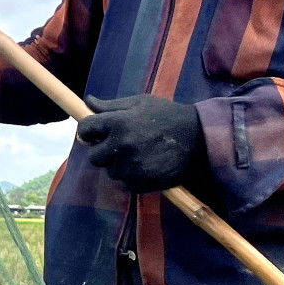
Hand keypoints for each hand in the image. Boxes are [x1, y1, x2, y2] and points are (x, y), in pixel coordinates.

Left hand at [77, 94, 204, 191]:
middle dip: (103, 151)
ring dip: (119, 165)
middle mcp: (121, 146)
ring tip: (138, 153)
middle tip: (120, 144)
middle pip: (94, 156)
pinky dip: (132, 176)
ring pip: (110, 171)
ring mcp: (131, 167)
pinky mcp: (141, 183)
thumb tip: (88, 101)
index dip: (87, 131)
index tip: (94, 133)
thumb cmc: (167, 115)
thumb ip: (111, 105)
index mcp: (118, 122)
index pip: (85, 130)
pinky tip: (146, 164)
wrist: (198, 138)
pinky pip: (126, 182)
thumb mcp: (140, 103)